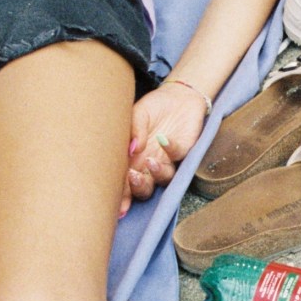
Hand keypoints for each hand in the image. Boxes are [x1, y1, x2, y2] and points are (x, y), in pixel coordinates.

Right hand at [119, 81, 208, 215]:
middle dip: (137, 188)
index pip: (124, 182)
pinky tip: (164, 139)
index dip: (121, 195)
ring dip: (156, 174)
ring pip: (162, 179)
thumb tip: (131, 148)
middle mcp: (148, 165)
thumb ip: (133, 129)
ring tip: (150, 161)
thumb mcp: (137, 112)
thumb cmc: (153, 107)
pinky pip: (177, 157)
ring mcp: (166, 161)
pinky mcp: (183, 153)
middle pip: (143, 188)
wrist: (179, 96)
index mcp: (132, 160)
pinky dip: (170, 149)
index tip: (117, 203)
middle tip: (132, 177)